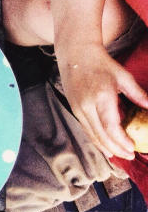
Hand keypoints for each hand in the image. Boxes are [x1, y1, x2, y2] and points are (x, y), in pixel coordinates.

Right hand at [58, 43, 147, 159]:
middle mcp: (86, 106)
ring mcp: (78, 109)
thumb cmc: (101, 64)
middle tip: (129, 156)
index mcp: (101, 97)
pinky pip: (86, 129)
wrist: (76, 55)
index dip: (121, 141)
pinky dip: (96, 140)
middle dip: (116, 149)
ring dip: (106, 147)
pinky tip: (105, 146)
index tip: (132, 148)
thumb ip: (137, 94)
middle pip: (101, 135)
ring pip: (92, 135)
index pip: (111, 126)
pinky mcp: (75, 109)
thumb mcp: (123, 76)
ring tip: (119, 155)